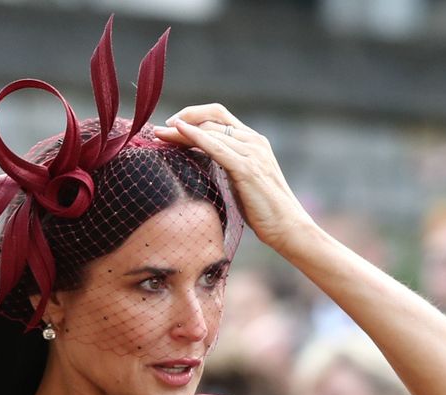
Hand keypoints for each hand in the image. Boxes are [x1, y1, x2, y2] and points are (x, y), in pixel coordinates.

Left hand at [154, 104, 316, 255]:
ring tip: (159, 134)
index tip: (171, 125)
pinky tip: (179, 132)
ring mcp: (252, 152)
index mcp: (253, 141)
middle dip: (182, 120)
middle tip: (158, 130)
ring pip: (211, 131)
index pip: (218, 117)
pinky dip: (195, 137)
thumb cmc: (262, 209)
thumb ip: (226, 166)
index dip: (193, 116)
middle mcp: (254, 141)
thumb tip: (200, 163)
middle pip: (212, 120)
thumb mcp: (240, 181)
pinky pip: (216, 147)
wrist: (287, 226)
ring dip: (181, 130)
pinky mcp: (247, 168)